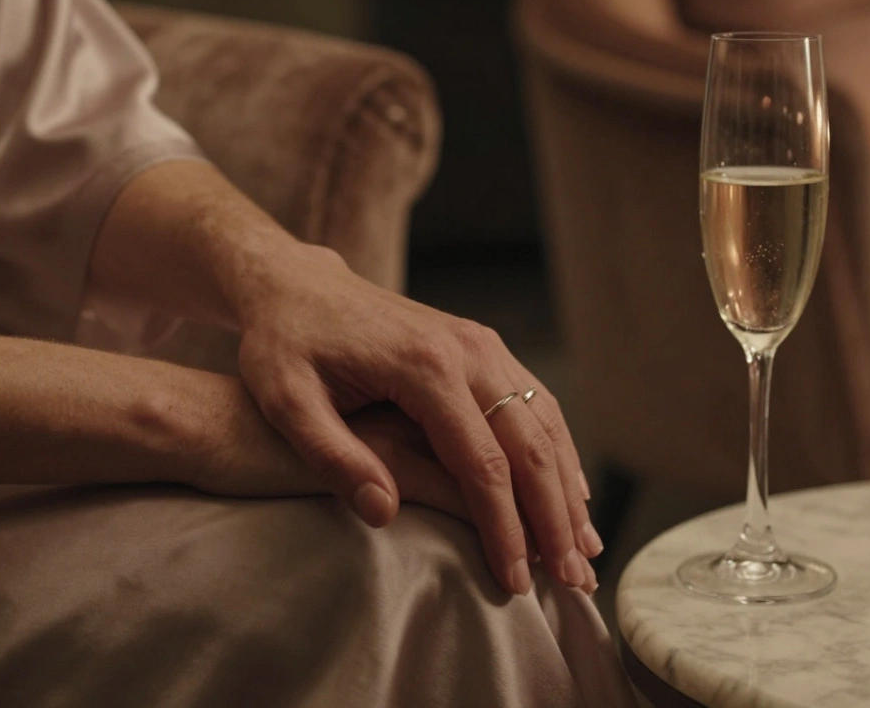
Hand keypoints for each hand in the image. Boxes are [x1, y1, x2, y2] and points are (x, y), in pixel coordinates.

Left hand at [237, 247, 601, 594]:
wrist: (299, 286)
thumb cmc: (286, 345)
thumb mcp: (287, 402)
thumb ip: (333, 456)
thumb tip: (384, 513)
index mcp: (423, 366)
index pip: (482, 463)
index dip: (504, 529)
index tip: (515, 583)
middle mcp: (467, 349)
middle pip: (530, 446)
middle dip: (555, 521)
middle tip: (573, 582)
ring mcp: (482, 344)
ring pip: (545, 425)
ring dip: (568, 491)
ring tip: (583, 552)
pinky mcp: (483, 348)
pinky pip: (536, 404)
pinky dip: (559, 454)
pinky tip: (569, 496)